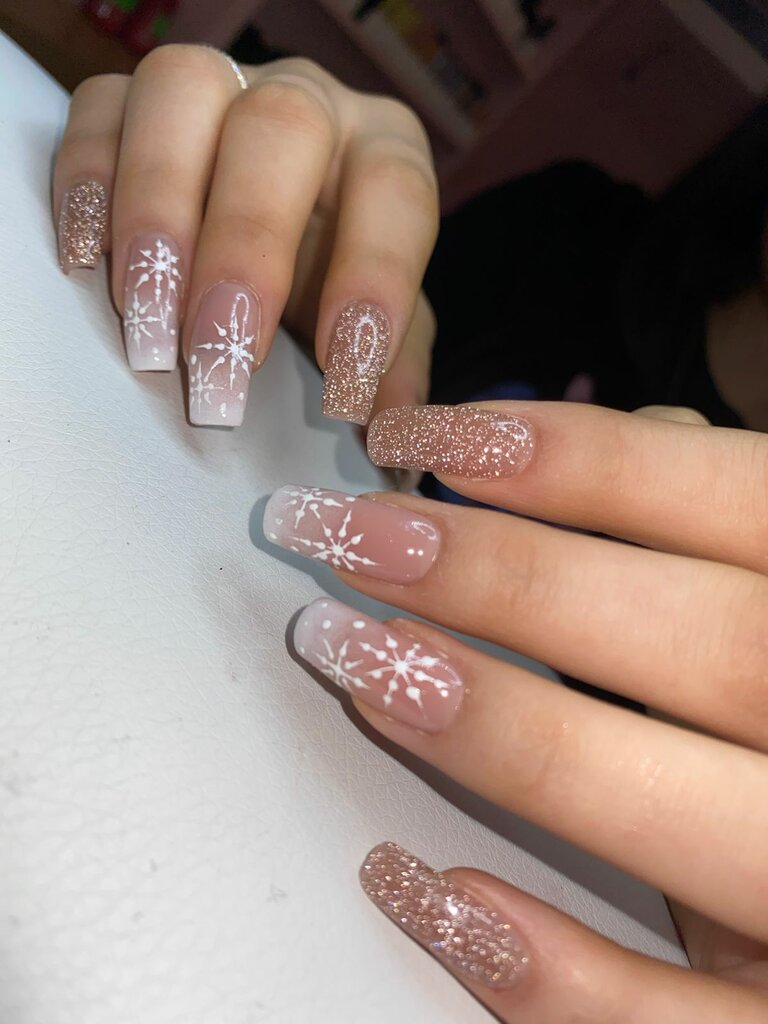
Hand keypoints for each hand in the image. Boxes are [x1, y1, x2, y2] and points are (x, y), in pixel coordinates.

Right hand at [53, 47, 437, 425]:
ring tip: (146, 323)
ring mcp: (216, 88)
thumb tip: (398, 438)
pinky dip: (87, 185)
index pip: (396, 189)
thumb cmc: (326, 282)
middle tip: (217, 357)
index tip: (345, 379)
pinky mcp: (131, 102)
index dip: (373, 278)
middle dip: (246, 249)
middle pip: (283, 126)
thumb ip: (391, 373)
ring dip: (158, 214)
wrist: (261, 236)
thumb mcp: (373, 329)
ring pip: (183, 94)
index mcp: (382, 151)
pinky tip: (86, 264)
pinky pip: (98, 111)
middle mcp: (306, 101)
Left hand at [263, 402, 767, 1020]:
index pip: (745, 504)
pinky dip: (554, 973)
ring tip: (356, 663)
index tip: (418, 439)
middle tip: (345, 539)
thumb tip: (622, 438)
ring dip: (511, 736)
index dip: (583, 460)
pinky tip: (425, 887)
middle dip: (516, 581)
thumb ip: (714, 534)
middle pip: (719, 645)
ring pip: (702, 820)